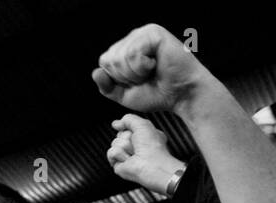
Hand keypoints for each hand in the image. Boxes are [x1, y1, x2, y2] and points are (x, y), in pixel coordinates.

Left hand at [92, 24, 212, 114]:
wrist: (180, 95)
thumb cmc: (156, 94)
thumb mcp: (124, 95)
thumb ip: (107, 87)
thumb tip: (95, 72)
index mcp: (126, 49)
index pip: (104, 61)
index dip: (117, 78)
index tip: (136, 81)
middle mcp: (133, 38)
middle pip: (110, 59)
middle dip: (125, 76)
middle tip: (145, 77)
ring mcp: (144, 33)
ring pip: (120, 57)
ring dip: (134, 73)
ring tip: (150, 71)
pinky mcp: (154, 33)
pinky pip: (133, 53)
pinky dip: (142, 67)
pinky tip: (155, 65)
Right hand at [106, 114, 183, 192]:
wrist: (151, 164)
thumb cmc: (152, 146)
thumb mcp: (142, 124)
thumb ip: (128, 119)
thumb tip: (115, 123)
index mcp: (143, 136)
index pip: (128, 127)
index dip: (130, 128)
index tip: (136, 132)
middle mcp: (135, 146)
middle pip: (120, 134)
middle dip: (127, 137)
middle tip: (136, 144)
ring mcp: (126, 155)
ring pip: (115, 143)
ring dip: (125, 146)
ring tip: (134, 153)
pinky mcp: (118, 164)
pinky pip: (111, 152)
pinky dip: (119, 154)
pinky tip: (128, 159)